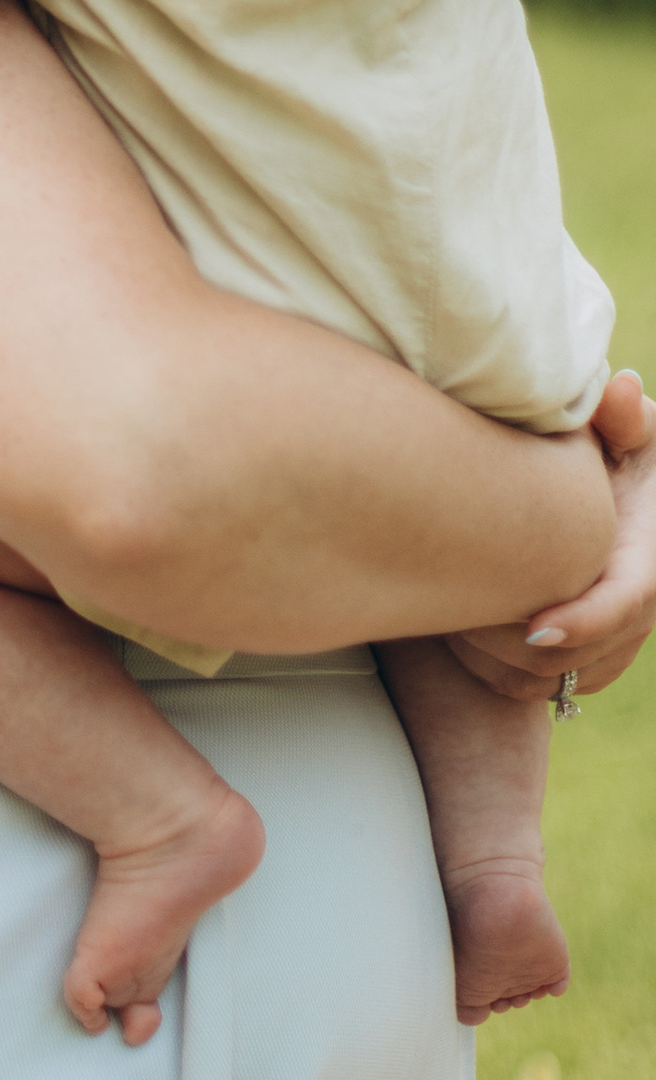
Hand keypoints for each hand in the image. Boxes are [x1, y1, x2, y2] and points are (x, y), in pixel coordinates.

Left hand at [447, 369, 655, 704]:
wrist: (612, 497)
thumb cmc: (616, 450)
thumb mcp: (627, 428)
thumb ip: (620, 415)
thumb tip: (617, 389)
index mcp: (650, 554)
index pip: (628, 600)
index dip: (586, 621)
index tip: (535, 629)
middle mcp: (638, 606)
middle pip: (583, 653)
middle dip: (515, 643)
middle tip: (449, 613)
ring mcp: (615, 642)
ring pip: (556, 681)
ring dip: (498, 660)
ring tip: (443, 616)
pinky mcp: (586, 661)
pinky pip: (539, 690)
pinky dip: (495, 672)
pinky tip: (454, 631)